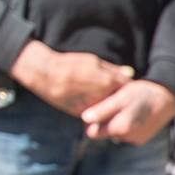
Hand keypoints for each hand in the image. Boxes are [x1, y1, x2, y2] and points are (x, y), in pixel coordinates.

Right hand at [9, 41, 130, 116]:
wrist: (44, 75)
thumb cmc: (69, 64)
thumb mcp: (92, 61)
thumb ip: (112, 69)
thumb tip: (130, 72)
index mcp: (108, 81)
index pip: (126, 85)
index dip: (123, 82)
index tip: (118, 81)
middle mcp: (102, 96)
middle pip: (117, 98)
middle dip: (114, 93)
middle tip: (101, 86)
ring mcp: (92, 107)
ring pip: (105, 107)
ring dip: (104, 101)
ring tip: (90, 90)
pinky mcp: (81, 113)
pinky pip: (93, 111)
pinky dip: (92, 106)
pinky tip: (83, 96)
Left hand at [81, 79, 174, 144]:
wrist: (167, 98)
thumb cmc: (141, 93)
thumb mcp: (120, 97)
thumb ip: (103, 110)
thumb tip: (85, 118)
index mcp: (120, 127)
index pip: (93, 132)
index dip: (92, 121)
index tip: (95, 109)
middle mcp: (126, 137)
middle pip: (103, 133)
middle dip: (103, 121)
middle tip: (110, 106)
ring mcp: (134, 139)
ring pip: (114, 133)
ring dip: (115, 122)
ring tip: (123, 108)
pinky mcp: (140, 139)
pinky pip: (125, 134)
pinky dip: (125, 126)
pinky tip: (131, 114)